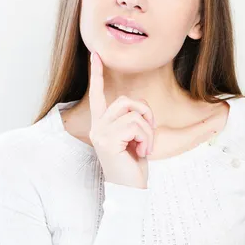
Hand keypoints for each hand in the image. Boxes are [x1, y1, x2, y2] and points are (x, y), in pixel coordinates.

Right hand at [88, 51, 155, 188]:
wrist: (130, 190)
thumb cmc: (133, 165)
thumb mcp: (135, 138)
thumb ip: (132, 121)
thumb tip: (139, 108)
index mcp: (103, 124)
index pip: (98, 94)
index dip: (97, 74)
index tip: (96, 54)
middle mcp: (97, 126)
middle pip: (125, 100)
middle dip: (145, 113)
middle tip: (148, 134)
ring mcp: (101, 132)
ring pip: (134, 112)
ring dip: (148, 129)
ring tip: (144, 146)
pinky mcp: (108, 140)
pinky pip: (136, 125)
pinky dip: (146, 138)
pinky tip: (141, 152)